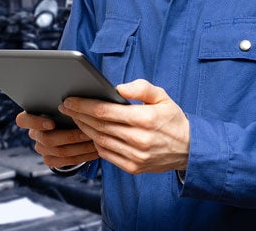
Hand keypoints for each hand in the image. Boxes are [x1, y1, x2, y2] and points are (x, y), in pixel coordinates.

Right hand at [15, 111, 98, 167]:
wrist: (66, 127)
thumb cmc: (65, 110)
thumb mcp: (61, 105)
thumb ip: (64, 103)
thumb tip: (78, 98)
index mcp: (30, 117)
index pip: (22, 120)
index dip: (36, 123)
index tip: (52, 123)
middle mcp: (34, 134)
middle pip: (47, 139)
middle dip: (70, 136)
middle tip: (87, 132)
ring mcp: (41, 148)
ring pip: (60, 151)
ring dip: (81, 147)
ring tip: (96, 140)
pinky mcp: (50, 160)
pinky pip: (67, 162)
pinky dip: (83, 156)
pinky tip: (95, 151)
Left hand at [58, 79, 189, 174]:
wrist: (190, 150)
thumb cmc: (172, 119)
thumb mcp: (162, 96)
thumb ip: (140, 88)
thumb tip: (117, 88)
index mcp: (145, 119)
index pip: (105, 111)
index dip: (83, 105)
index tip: (69, 100)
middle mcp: (139, 140)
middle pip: (98, 126)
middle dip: (78, 115)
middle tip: (65, 107)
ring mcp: (135, 156)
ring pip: (100, 140)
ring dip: (83, 129)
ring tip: (75, 118)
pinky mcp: (133, 168)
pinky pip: (106, 154)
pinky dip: (95, 142)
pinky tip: (90, 133)